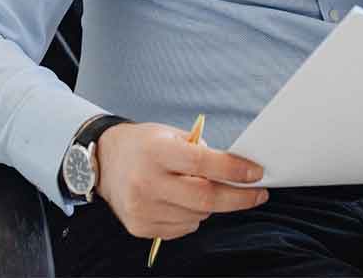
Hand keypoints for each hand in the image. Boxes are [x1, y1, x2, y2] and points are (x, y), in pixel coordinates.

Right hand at [94, 121, 268, 239]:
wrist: (104, 161)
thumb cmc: (145, 145)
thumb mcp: (172, 135)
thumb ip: (202, 151)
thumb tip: (238, 171)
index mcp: (156, 152)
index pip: (202, 163)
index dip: (234, 170)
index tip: (256, 173)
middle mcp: (146, 182)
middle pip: (204, 198)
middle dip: (238, 198)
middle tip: (258, 194)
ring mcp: (142, 208)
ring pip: (197, 216)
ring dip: (211, 206)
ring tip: (202, 189)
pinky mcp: (140, 226)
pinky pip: (183, 228)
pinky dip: (193, 216)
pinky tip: (182, 201)